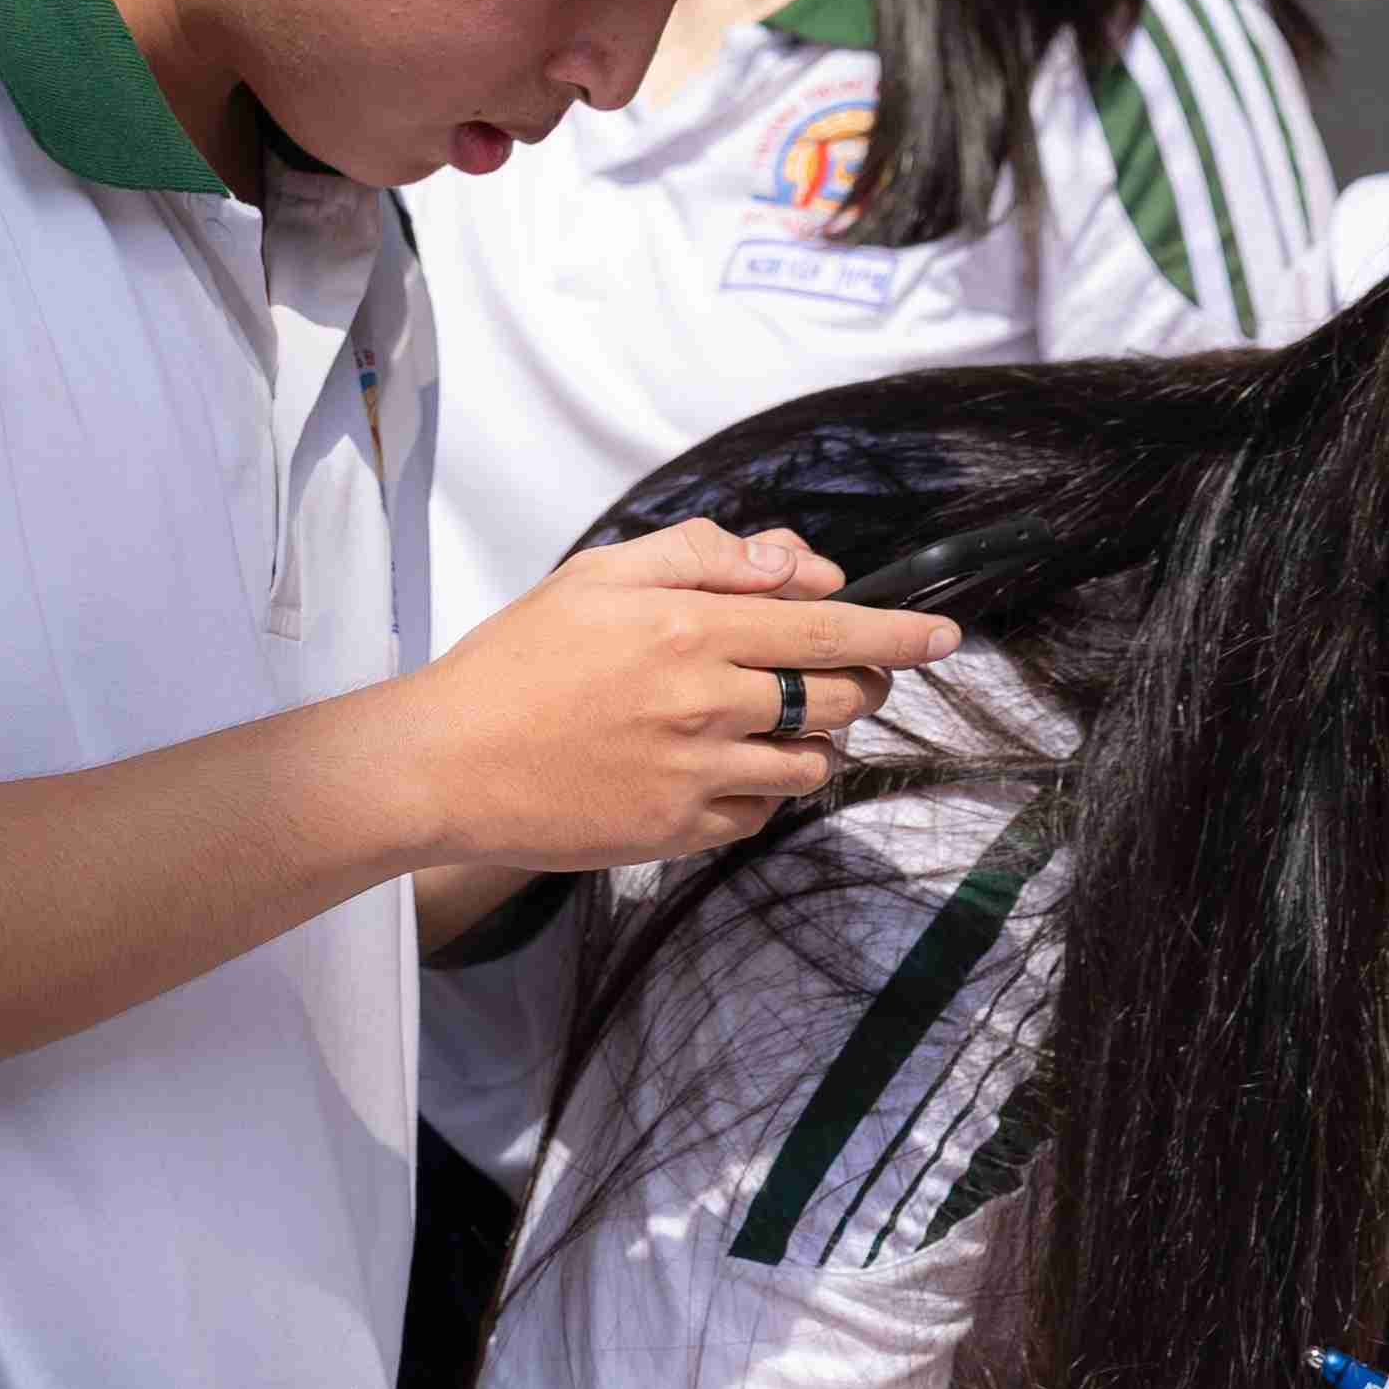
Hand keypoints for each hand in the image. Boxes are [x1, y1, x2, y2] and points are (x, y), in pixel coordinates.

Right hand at [387, 523, 958, 876]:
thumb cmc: (514, 661)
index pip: (828, 626)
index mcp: (689, 627)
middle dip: (863, 681)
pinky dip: (766, 788)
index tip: (944, 636)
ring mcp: (696, 775)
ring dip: (818, 738)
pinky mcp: (679, 832)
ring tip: (769, 720)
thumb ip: (703, 556)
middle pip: (840, 697)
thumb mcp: (597, 575)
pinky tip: (725, 765)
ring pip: (813, 762)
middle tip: (842, 671)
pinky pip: (764, 812)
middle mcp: (705, 703)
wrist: (443, 764)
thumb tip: (796, 565)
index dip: (899, 632)